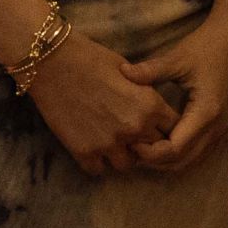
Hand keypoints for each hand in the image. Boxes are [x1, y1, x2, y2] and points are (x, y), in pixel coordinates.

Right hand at [25, 33, 176, 177]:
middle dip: (147, 143)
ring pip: (127, 165)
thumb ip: (145, 94)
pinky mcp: (84, 152)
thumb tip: (151, 105)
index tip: (157, 126)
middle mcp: (134, 128)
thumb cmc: (92, 58)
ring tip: (113, 143)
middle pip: (154, 149)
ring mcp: (109, 143)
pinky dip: (96, 161)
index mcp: (150, 106)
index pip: (174, 128)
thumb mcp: (129, 71)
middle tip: (135, 136)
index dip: (166, 127)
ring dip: (122, 155)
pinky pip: (98, 170)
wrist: (53, 62)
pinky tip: (92, 148)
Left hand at [119, 7, 227, 172]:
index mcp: (205, 114)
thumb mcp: (178, 58)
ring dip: (168, 161)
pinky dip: (181, 154)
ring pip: (193, 161)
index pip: (175, 149)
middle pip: (183, 162)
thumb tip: (122, 72)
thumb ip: (150, 70)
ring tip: (145, 148)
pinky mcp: (222, 126)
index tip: (130, 141)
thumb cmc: (208, 46)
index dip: (150, 152)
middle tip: (132, 148)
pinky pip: (200, 151)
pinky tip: (163, 143)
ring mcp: (222, 129)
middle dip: (156, 161)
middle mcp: (216, 128)